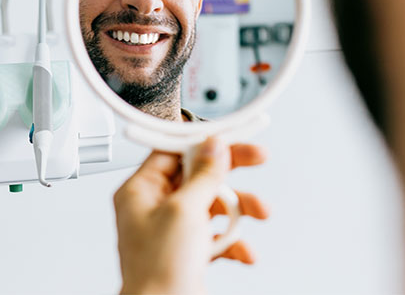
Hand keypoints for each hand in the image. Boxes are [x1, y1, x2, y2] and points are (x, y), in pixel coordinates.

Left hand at [114, 137, 268, 294]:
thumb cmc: (157, 272)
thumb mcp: (184, 211)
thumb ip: (203, 175)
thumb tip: (213, 146)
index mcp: (141, 190)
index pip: (173, 151)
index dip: (202, 142)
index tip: (226, 136)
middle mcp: (156, 205)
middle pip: (198, 174)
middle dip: (230, 171)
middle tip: (256, 156)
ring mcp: (174, 226)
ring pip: (212, 202)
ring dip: (239, 208)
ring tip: (260, 210)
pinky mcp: (189, 247)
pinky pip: (216, 232)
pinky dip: (233, 239)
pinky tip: (244, 250)